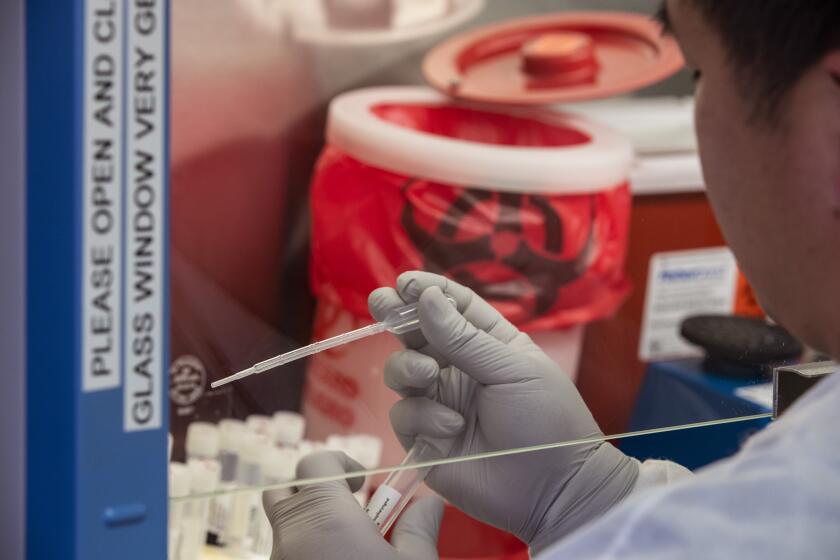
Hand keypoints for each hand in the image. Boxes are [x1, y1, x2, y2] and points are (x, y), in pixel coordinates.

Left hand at [263, 450, 442, 559]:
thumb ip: (419, 529)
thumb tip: (429, 505)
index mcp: (325, 516)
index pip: (315, 462)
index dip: (341, 464)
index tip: (363, 483)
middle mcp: (291, 535)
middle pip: (286, 491)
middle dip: (314, 491)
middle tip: (347, 510)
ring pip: (283, 527)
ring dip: (310, 525)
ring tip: (346, 546)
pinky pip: (285, 553)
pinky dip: (305, 551)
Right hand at [369, 272, 637, 553]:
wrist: (552, 489)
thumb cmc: (546, 420)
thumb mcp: (512, 369)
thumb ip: (464, 337)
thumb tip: (425, 297)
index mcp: (487, 342)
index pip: (452, 306)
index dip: (427, 291)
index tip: (406, 284)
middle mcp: (458, 368)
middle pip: (417, 333)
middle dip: (396, 316)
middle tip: (381, 304)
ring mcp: (439, 402)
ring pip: (401, 370)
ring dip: (409, 367)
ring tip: (430, 376)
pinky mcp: (424, 437)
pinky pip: (404, 413)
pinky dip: (423, 417)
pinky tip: (452, 428)